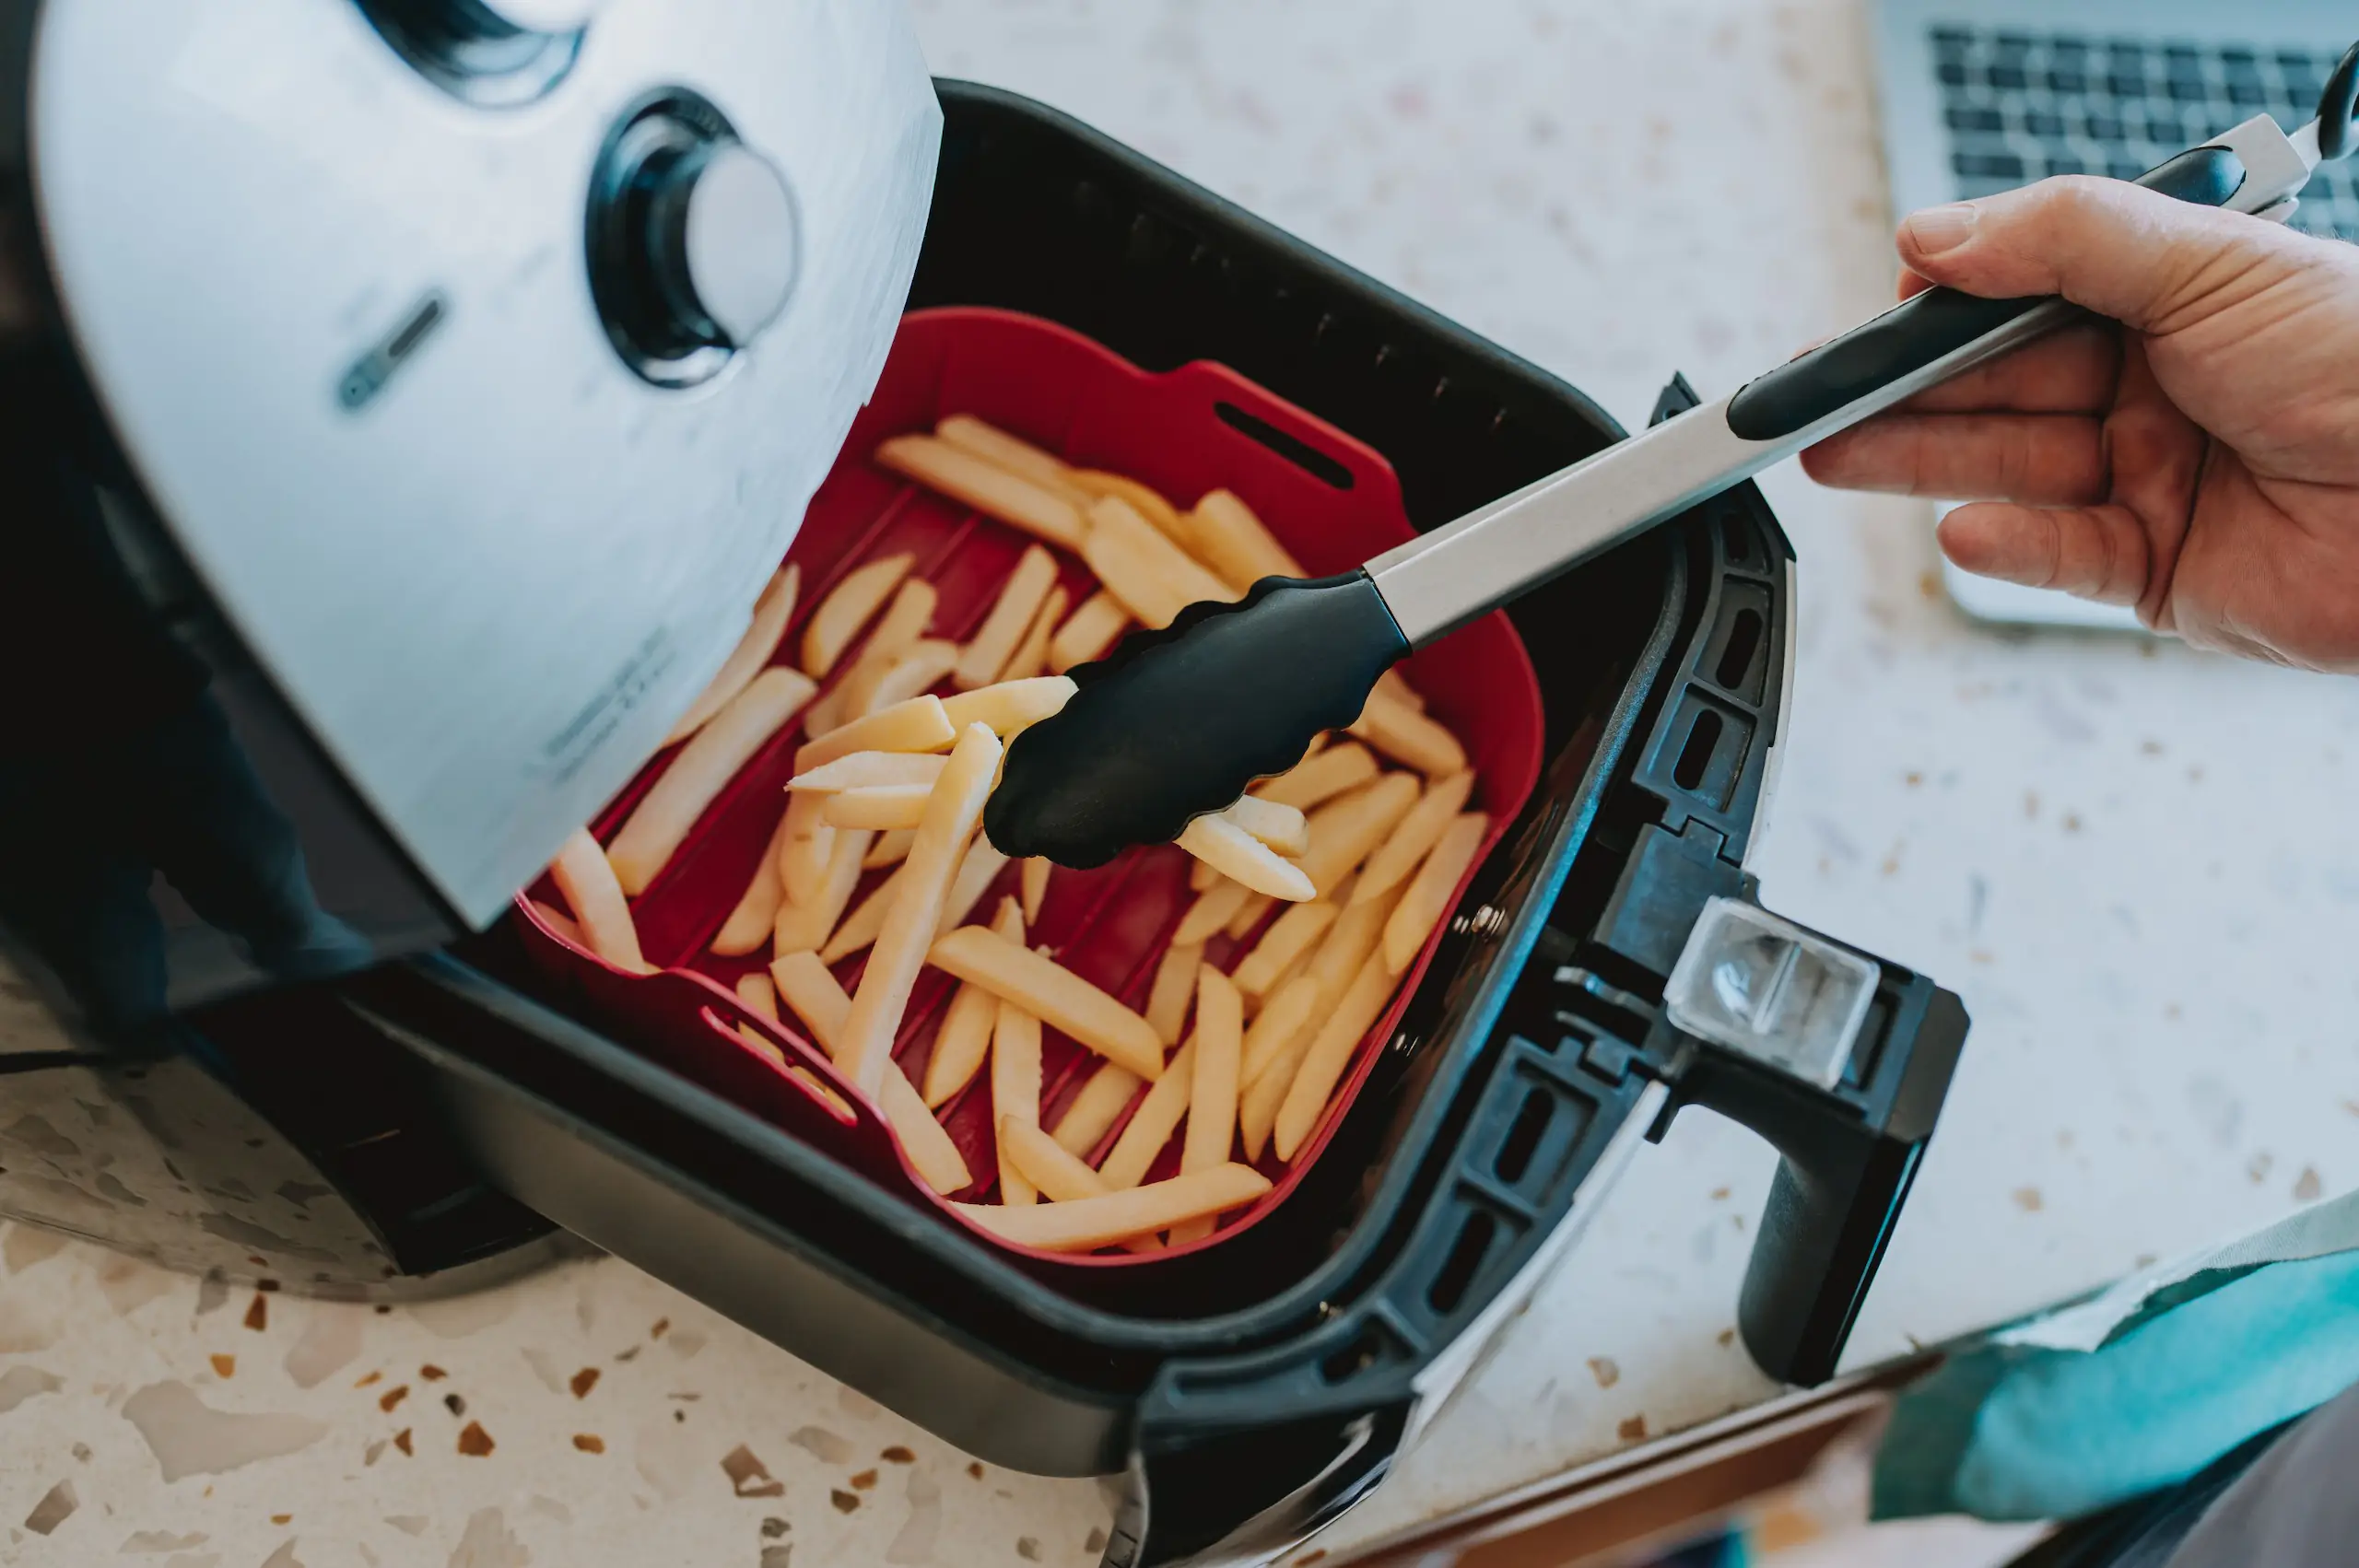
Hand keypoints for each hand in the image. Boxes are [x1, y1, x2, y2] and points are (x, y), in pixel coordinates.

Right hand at [1800, 176, 2358, 671]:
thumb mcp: (2211, 264)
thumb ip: (2063, 239)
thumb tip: (1937, 234)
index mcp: (2172, 298)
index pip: (2024, 296)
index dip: (1944, 306)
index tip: (1873, 313)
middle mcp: (2157, 385)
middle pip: (1999, 386)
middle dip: (1902, 391)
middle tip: (1813, 399)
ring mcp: (2155, 478)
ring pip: (2009, 467)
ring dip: (1921, 461)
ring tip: (1835, 457)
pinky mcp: (2160, 570)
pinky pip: (2060, 554)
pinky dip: (2007, 543)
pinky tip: (1962, 525)